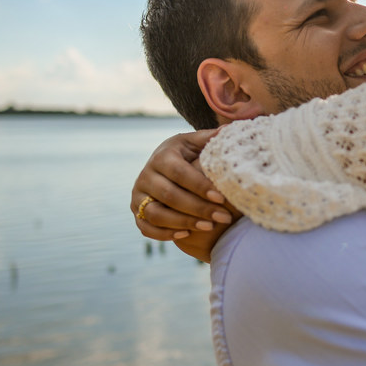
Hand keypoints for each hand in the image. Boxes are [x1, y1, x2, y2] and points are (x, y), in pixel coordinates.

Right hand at [131, 129, 239, 262]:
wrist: (162, 165)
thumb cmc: (186, 153)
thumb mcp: (195, 142)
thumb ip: (210, 138)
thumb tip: (229, 131)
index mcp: (162, 157)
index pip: (180, 173)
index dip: (200, 186)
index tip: (222, 198)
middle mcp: (145, 176)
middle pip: (169, 196)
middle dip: (198, 208)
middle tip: (224, 217)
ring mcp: (138, 195)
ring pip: (156, 214)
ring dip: (183, 222)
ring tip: (209, 227)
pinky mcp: (136, 211)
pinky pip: (146, 227)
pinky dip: (164, 234)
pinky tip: (187, 234)